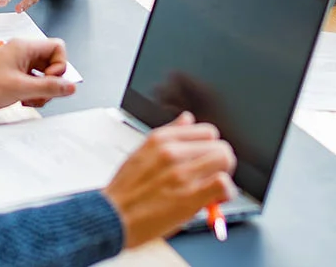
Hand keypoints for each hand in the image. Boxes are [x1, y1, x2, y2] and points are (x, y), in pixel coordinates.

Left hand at [0, 38, 77, 120]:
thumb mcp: (20, 88)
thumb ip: (49, 87)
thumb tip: (71, 86)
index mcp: (24, 48)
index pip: (57, 47)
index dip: (59, 66)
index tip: (49, 80)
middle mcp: (22, 55)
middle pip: (52, 64)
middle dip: (51, 82)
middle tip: (40, 94)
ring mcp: (17, 67)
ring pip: (43, 76)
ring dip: (42, 91)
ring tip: (30, 100)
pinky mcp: (12, 80)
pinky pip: (33, 85)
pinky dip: (33, 95)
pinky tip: (23, 102)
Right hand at [101, 113, 236, 249]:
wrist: (110, 217)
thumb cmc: (125, 191)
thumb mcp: (142, 152)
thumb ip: (169, 135)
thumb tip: (187, 118)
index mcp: (160, 139)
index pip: (207, 131)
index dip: (211, 148)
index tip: (206, 162)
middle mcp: (172, 151)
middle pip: (220, 144)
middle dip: (220, 163)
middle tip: (210, 177)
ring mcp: (181, 173)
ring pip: (224, 159)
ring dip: (224, 176)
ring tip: (212, 189)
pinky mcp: (188, 196)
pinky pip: (223, 183)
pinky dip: (224, 193)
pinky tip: (214, 200)